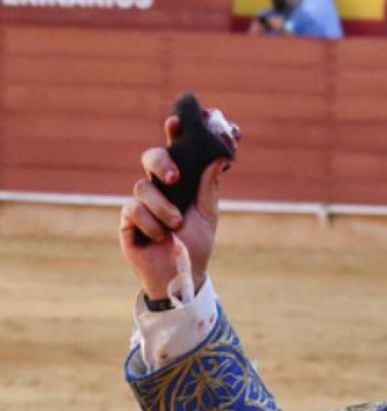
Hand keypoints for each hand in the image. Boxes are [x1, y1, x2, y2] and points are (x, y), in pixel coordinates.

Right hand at [118, 115, 226, 300]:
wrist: (180, 275)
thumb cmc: (195, 243)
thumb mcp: (207, 215)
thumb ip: (209, 187)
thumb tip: (220, 158)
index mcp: (181, 182)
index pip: (177, 151)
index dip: (177, 132)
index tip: (181, 119)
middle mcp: (159, 187)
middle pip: (151, 157)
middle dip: (161, 162)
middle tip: (174, 178)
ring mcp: (142, 202)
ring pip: (142, 186)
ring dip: (163, 208)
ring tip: (175, 225)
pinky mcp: (127, 219)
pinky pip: (133, 209)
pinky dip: (151, 224)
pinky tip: (159, 236)